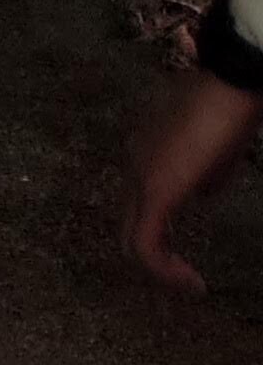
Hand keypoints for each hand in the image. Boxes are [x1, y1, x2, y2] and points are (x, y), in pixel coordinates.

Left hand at [127, 71, 262, 292]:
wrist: (234, 79)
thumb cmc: (233, 104)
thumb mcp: (219, 146)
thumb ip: (207, 174)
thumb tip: (205, 196)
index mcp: (144, 152)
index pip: (139, 200)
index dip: (159, 226)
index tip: (184, 245)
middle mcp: (133, 166)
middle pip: (129, 224)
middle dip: (153, 255)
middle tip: (181, 276)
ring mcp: (139, 179)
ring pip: (132, 239)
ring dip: (159, 268)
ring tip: (187, 285)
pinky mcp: (154, 194)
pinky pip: (147, 246)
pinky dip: (165, 270)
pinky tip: (192, 283)